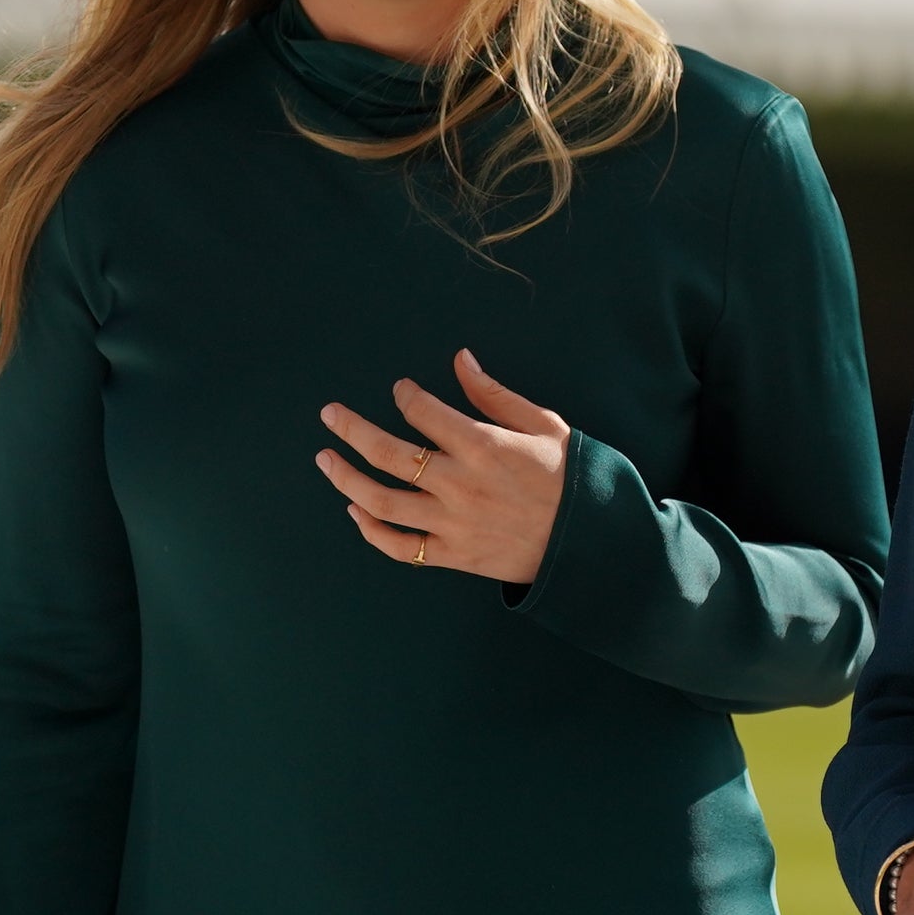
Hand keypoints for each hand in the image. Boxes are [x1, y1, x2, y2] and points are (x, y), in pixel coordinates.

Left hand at [318, 349, 569, 585]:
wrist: (587, 542)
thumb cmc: (569, 478)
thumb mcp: (543, 425)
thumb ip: (494, 394)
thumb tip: (460, 359)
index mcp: (482, 446)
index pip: (422, 412)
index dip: (405, 396)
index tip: (400, 391)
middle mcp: (459, 484)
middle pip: (386, 453)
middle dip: (350, 428)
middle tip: (329, 414)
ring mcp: (451, 523)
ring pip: (380, 500)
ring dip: (345, 478)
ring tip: (326, 460)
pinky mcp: (451, 555)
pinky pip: (398, 546)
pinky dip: (370, 530)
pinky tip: (355, 511)